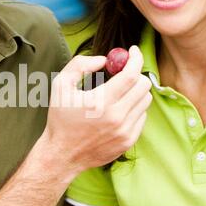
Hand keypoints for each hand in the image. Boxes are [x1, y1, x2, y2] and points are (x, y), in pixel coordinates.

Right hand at [42, 46, 151, 173]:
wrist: (62, 154)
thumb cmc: (60, 118)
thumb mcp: (60, 85)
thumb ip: (79, 65)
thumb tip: (104, 59)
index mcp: (100, 102)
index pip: (131, 75)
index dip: (135, 59)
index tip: (134, 51)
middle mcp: (116, 117)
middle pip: (143, 86)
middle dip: (136, 74)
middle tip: (124, 73)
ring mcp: (124, 131)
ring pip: (145, 101)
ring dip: (135, 91)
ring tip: (119, 93)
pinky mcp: (128, 141)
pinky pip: (142, 117)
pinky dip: (134, 108)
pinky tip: (118, 110)